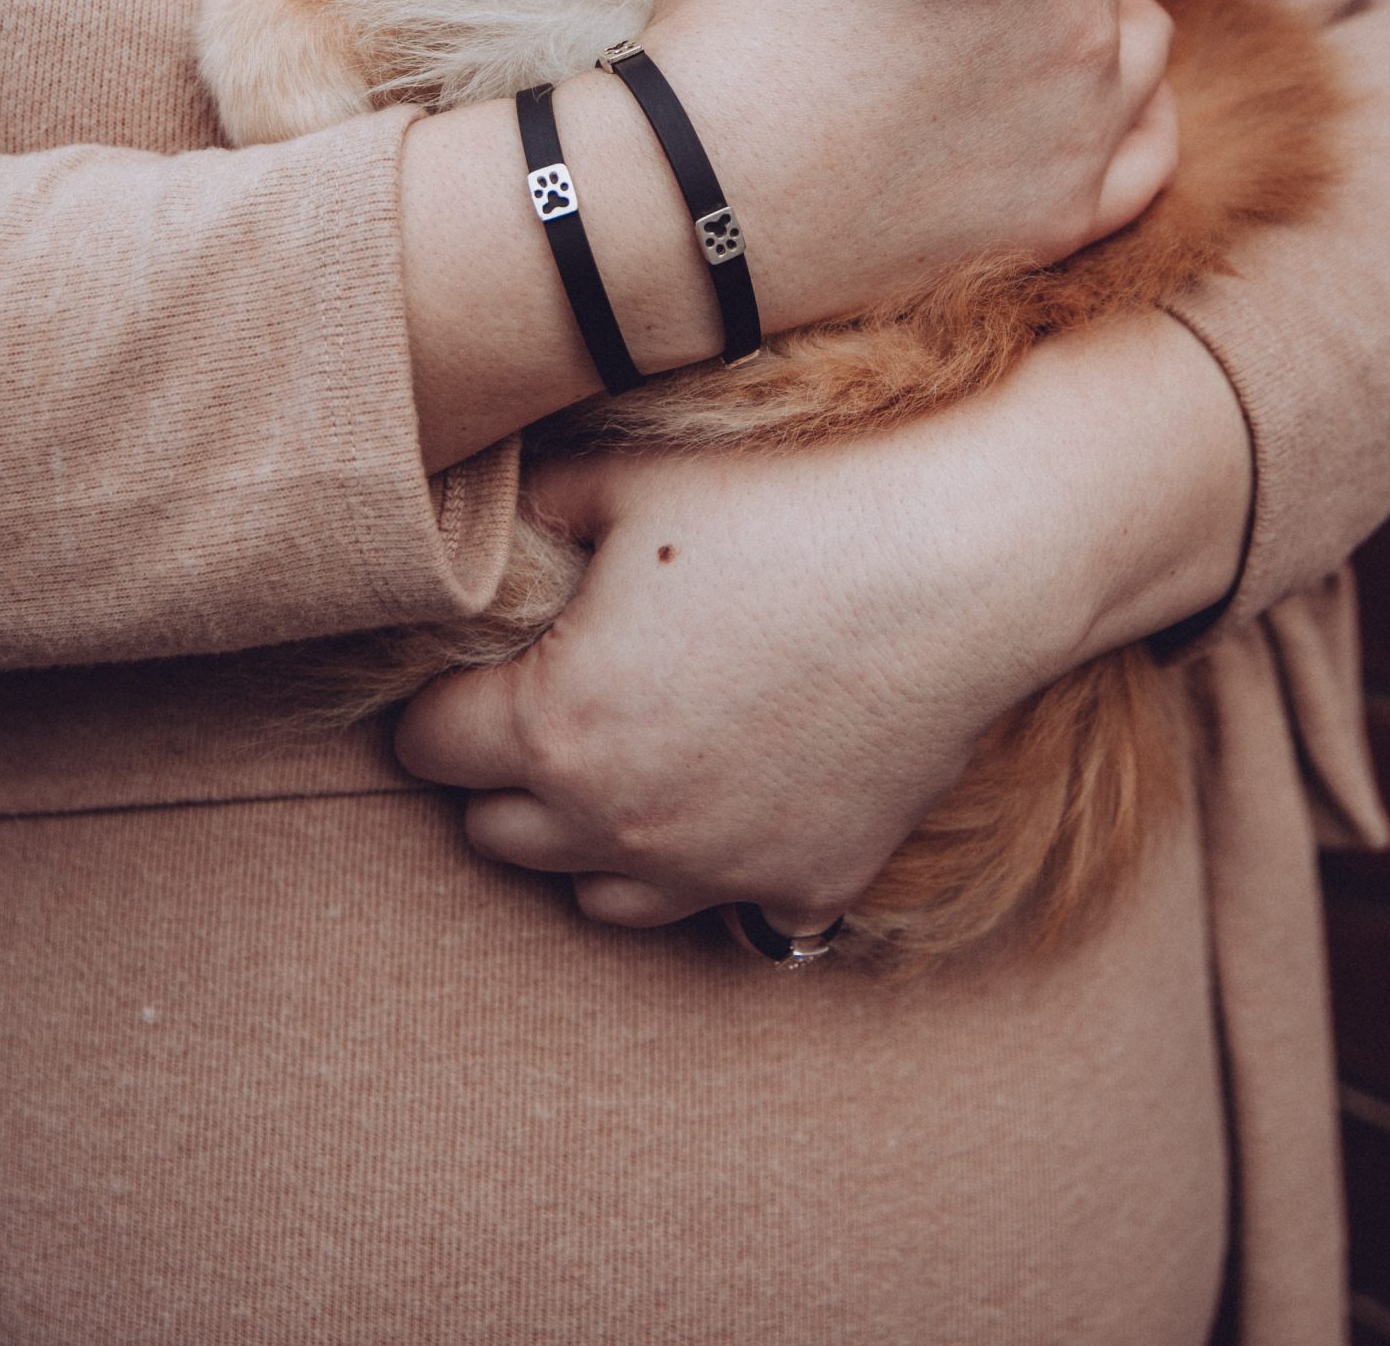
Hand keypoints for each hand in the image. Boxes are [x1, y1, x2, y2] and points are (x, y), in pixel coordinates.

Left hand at [394, 316, 1250, 932]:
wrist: (961, 562)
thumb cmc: (787, 507)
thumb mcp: (628, 480)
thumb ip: (534, 512)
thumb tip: (495, 525)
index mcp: (555, 728)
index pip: (428, 745)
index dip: (437, 698)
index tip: (469, 666)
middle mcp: (622, 825)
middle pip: (497, 833)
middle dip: (503, 770)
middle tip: (546, 695)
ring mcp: (718, 870)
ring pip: (601, 894)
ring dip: (592, 833)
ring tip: (631, 751)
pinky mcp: (809, 883)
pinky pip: (730, 908)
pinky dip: (719, 860)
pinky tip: (741, 787)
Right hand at [625, 0, 1175, 337]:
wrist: (701, 191)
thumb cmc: (736, 15)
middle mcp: (1086, 19)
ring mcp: (1084, 128)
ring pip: (1143, 41)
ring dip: (1101, 12)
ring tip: (1029, 18)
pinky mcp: (1062, 218)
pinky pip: (1150, 158)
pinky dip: (1131, 116)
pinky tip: (1090, 100)